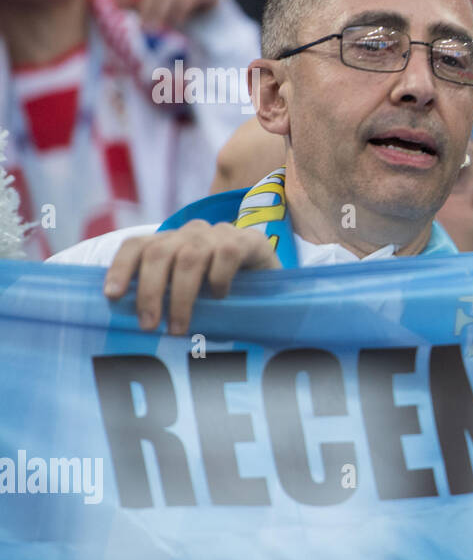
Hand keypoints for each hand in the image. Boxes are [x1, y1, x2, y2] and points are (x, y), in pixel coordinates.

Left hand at [103, 220, 280, 334]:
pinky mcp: (249, 240)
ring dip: (182, 296)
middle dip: (150, 292)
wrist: (273, 280)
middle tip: (149, 326)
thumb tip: (133, 325)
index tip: (112, 296)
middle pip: (158, 253)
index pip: (136, 246)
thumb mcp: (189, 291)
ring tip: (180, 327)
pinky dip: (219, 279)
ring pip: (189, 257)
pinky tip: (220, 297)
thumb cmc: (223, 292)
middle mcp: (191, 232)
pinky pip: (227, 255)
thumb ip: (165, 297)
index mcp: (170, 241)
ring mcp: (220, 234)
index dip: (121, 268)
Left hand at [114, 0, 219, 30]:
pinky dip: (178, 13)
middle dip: (147, 8)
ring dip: (162, 13)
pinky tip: (176, 24)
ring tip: (157, 30)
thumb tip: (118, 5)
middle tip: (143, 28)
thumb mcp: (156, 5)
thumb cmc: (177, 6)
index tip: (119, 5)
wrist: (212, 7)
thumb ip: (140, 4)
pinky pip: (187, 0)